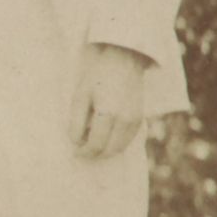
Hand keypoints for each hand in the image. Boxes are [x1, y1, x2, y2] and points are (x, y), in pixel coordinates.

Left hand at [71, 42, 150, 159]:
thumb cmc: (97, 77)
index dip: (84, 152)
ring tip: (92, 145)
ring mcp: (136, 120)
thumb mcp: (80, 96)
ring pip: (121, 147)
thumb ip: (77, 121)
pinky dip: (117, 144)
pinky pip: (129, 140)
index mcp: (108, 114)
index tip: (75, 152)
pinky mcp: (141, 118)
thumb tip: (76, 142)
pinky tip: (106, 138)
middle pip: (110, 150)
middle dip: (95, 155)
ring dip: (106, 151)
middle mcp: (125, 120)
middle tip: (83, 152)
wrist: (123, 61)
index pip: (96, 145)